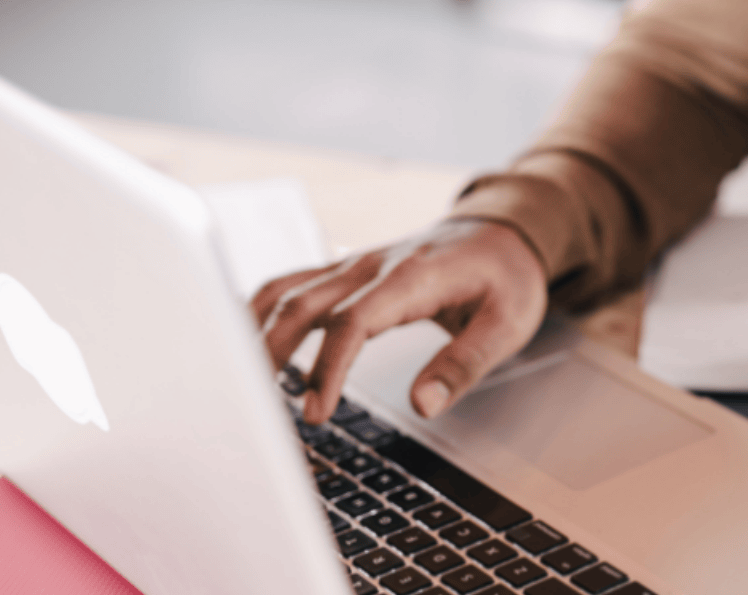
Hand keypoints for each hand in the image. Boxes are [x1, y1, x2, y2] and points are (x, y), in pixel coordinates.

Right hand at [251, 219, 547, 423]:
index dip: (327, 369)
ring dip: (255, 332)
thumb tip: (424, 404)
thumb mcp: (507, 325)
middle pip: (301, 303)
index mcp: (411, 277)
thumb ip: (465, 365)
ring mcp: (353, 264)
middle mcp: (371, 265)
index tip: (315, 413)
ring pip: (284, 290)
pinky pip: (290, 285)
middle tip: (259, 411)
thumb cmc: (506, 277)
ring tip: (240, 384)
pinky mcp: (344, 271)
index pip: (352, 322)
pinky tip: (243, 342)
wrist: (504, 231)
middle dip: (271, 355)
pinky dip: (259, 312)